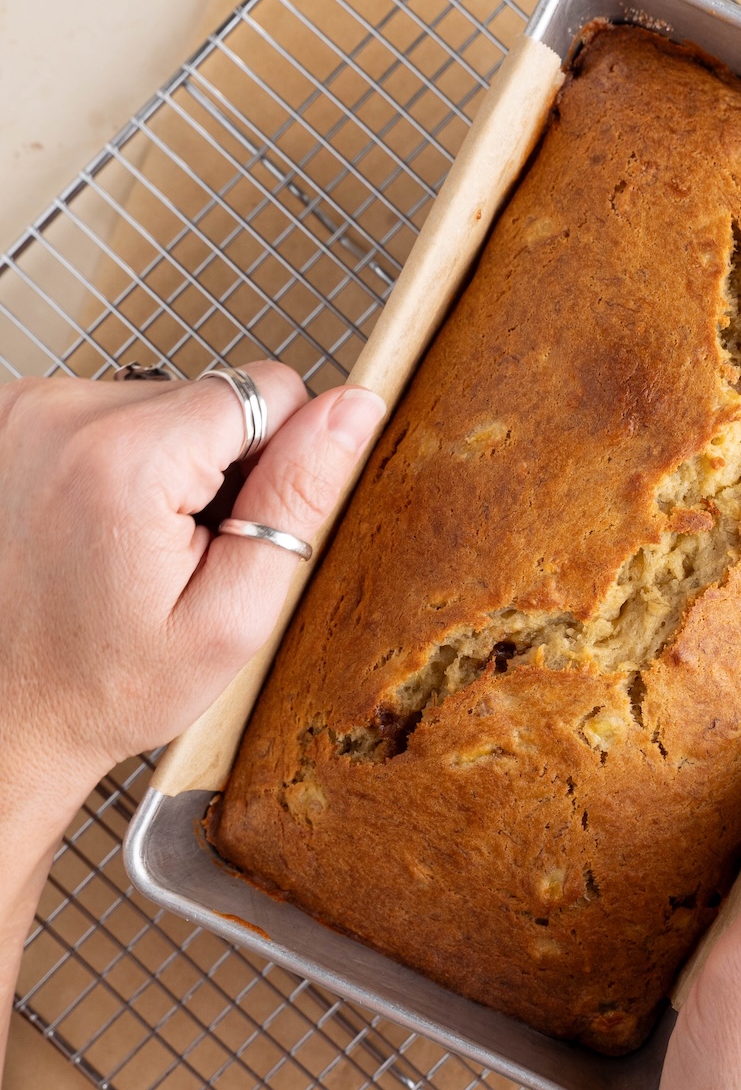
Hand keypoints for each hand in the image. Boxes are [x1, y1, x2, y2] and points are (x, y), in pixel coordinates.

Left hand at [0, 364, 385, 1062]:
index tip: (243, 539)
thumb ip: (298, 510)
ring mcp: (13, 414)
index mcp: (128, 458)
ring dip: (159, 477)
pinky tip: (84, 550)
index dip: (277, 471)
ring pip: (150, 408)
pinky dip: (105, 473)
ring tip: (128, 564)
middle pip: (203, 397)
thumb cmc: (98, 700)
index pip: (264, 389)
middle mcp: (57, 413)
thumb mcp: (227, 630)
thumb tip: (357, 409)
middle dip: (214, 474)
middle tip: (178, 569)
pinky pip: (94, 419)